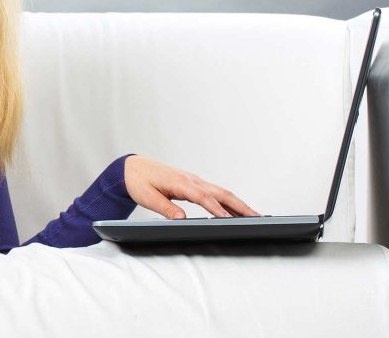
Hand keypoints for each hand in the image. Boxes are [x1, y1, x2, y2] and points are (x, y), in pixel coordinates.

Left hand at [123, 155, 261, 218]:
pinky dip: (227, 201)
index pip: (204, 198)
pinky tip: (234, 211)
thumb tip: (181, 219)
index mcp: (180, 182)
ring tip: (253, 216)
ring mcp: (193, 180)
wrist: (131, 167)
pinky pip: (214, 192)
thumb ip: (165, 208)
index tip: (230, 220)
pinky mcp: (192, 184)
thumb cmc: (138, 180)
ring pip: (221, 192)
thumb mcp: (147, 197)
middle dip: (240, 205)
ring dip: (237, 203)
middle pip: (221, 193)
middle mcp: (191, 179)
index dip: (218, 210)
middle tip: (257, 218)